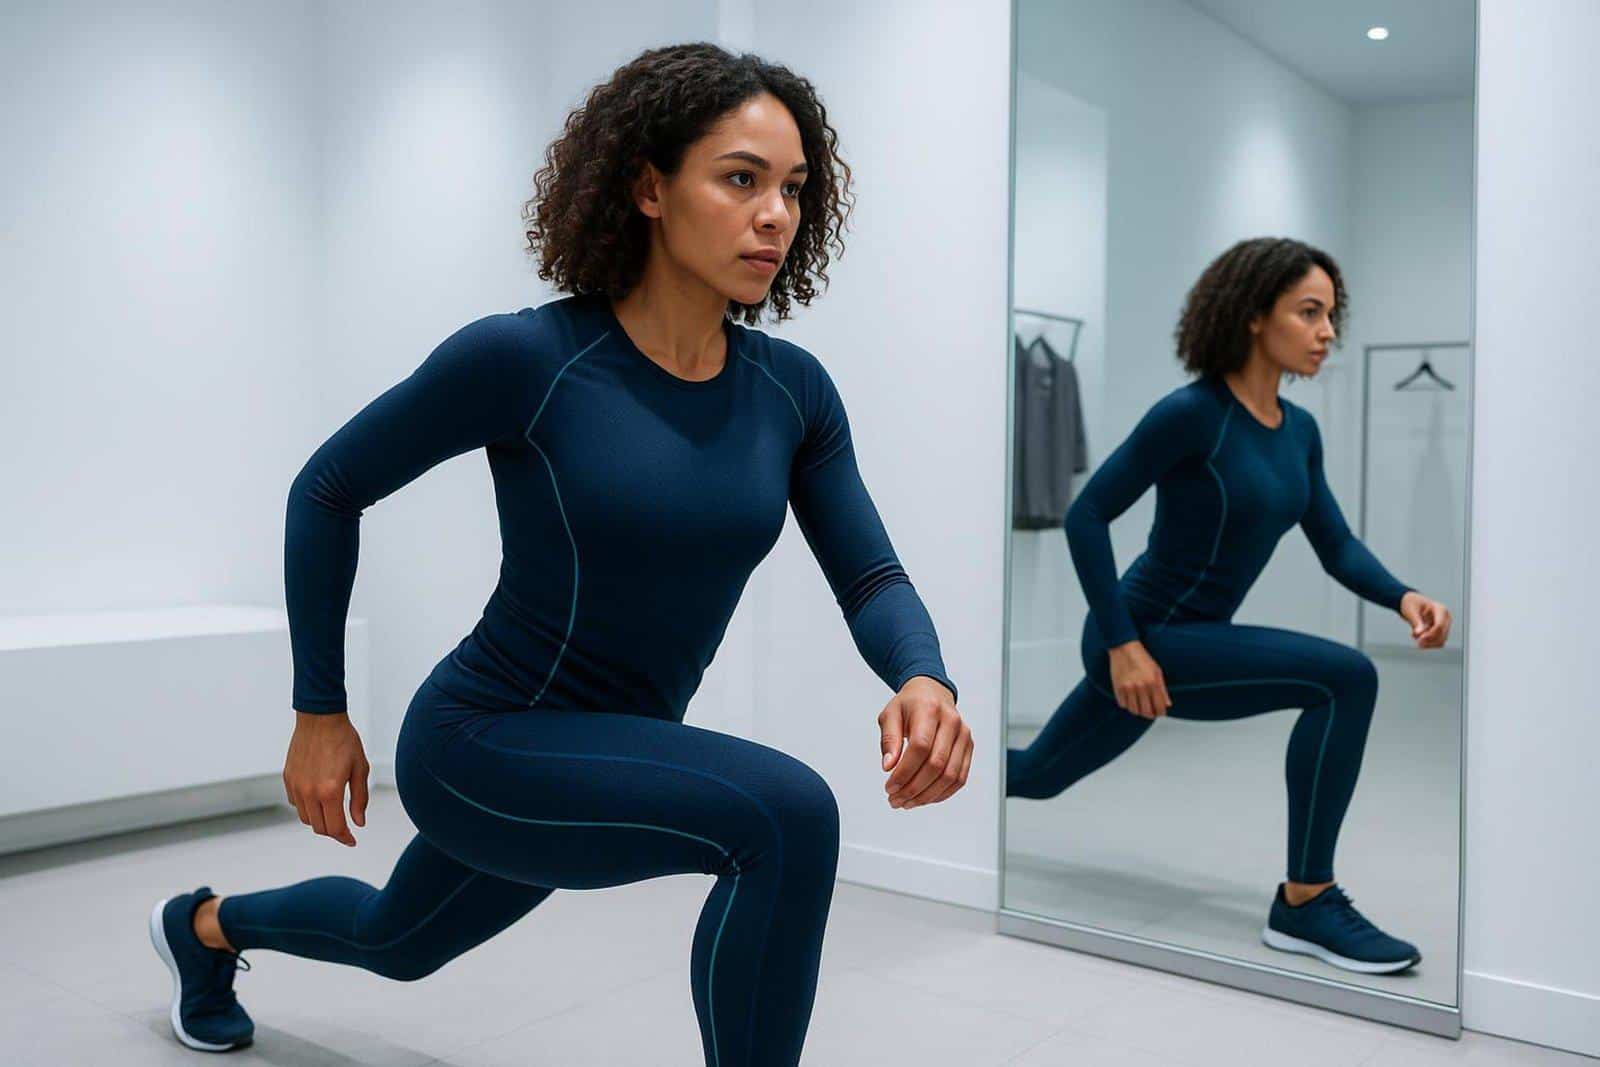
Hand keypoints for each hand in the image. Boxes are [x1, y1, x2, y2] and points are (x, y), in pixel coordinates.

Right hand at [283, 710, 369, 845]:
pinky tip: (318, 799)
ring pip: (306, 818)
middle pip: (319, 827)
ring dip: (319, 820)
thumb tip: (358, 822)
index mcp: (330, 791)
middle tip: (345, 828)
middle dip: (334, 831)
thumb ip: (360, 799)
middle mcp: (309, 792)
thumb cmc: (344, 739)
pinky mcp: (288, 778)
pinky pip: (296, 803)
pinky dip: (307, 808)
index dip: (345, 838)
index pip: (335, 828)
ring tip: (332, 813)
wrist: (320, 718)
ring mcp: (296, 786)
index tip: (351, 841)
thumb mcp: (360, 769)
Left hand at [880, 676, 971, 809]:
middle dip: (913, 788)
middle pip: (936, 765)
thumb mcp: (890, 715)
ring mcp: (963, 736)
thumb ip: (889, 739)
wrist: (932, 693)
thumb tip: (888, 767)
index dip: (904, 772)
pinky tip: (924, 798)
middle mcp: (952, 722)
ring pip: (950, 776)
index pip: (920, 747)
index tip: (889, 786)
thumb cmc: (909, 705)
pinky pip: (959, 778)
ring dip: (927, 795)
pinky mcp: (969, 748)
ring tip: (907, 803)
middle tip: (895, 799)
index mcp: (929, 709)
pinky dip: (942, 793)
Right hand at [1108, 640, 1170, 718]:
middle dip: (1150, 714)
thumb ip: (1163, 689)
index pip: (1159, 707)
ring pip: (1134, 710)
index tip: (1160, 712)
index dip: (1161, 713)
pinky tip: (1130, 698)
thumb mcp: (1157, 671)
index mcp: (1153, 682)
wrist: (1124, 648)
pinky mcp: (1118, 688)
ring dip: (1138, 710)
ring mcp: (1128, 688)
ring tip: (1140, 706)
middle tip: (1151, 712)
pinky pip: (1123, 704)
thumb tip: (1167, 704)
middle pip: (1146, 712)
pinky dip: (1127, 704)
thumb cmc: (1142, 658)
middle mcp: (1140, 686)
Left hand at [1399, 591, 1450, 648]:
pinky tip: (1417, 636)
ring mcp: (1445, 625)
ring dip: (1427, 643)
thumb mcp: (1411, 611)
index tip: (1418, 639)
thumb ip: (1416, 622)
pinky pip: (1437, 643)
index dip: (1429, 635)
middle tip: (1415, 639)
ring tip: (1414, 635)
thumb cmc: (1411, 604)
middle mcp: (1446, 618)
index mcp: (1440, 609)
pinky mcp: (1441, 631)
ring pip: (1440, 641)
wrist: (1412, 603)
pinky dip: (1427, 643)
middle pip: (1441, 635)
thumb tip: (1419, 634)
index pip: (1439, 626)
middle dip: (1428, 640)